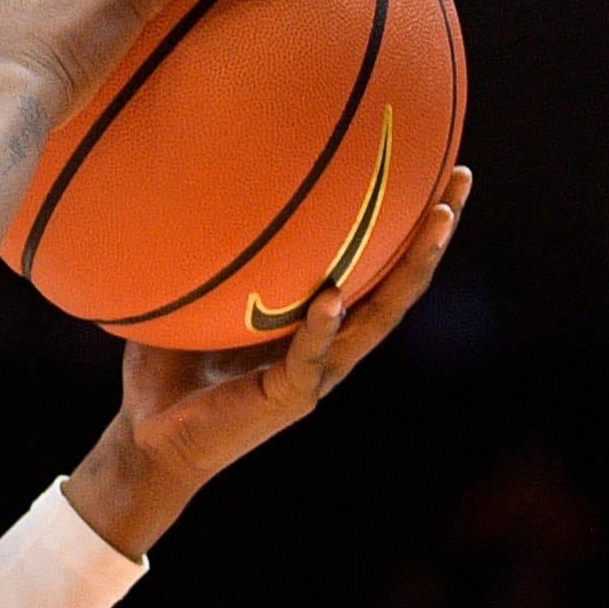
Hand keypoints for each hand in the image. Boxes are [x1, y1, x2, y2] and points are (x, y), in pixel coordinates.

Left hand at [61, 168, 467, 556]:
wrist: (147, 442)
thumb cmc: (164, 371)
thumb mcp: (189, 296)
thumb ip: (203, 250)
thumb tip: (187, 179)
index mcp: (313, 321)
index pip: (373, 265)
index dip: (404, 222)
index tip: (435, 166)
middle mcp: (329, 344)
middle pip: (398, 283)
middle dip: (433, 232)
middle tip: (461, 178)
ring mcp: (314, 373)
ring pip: (377, 319)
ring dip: (410, 271)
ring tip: (435, 221)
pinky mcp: (288, 398)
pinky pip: (310, 359)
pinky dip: (321, 329)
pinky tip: (332, 298)